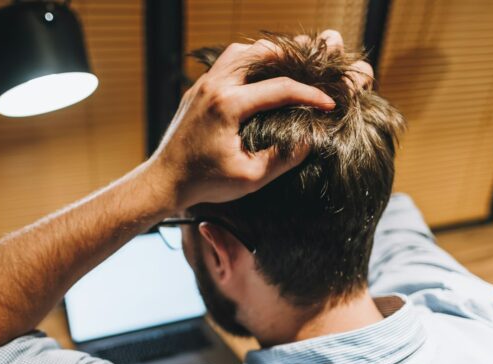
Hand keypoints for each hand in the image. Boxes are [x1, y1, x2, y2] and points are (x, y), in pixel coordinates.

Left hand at [147, 30, 372, 210]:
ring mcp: (202, 86)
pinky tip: (259, 83)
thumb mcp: (249, 178)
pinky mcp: (196, 91)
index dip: (310, 95)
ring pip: (239, 53)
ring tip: (286, 72)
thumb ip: (282, 159)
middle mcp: (213, 87)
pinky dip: (247, 66)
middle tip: (312, 73)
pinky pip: (225, 65)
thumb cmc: (204, 182)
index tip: (328, 104)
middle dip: (290, 60)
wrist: (164, 181)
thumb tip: (310, 140)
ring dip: (265, 58)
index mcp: (227, 105)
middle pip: (259, 53)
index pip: (280, 88)